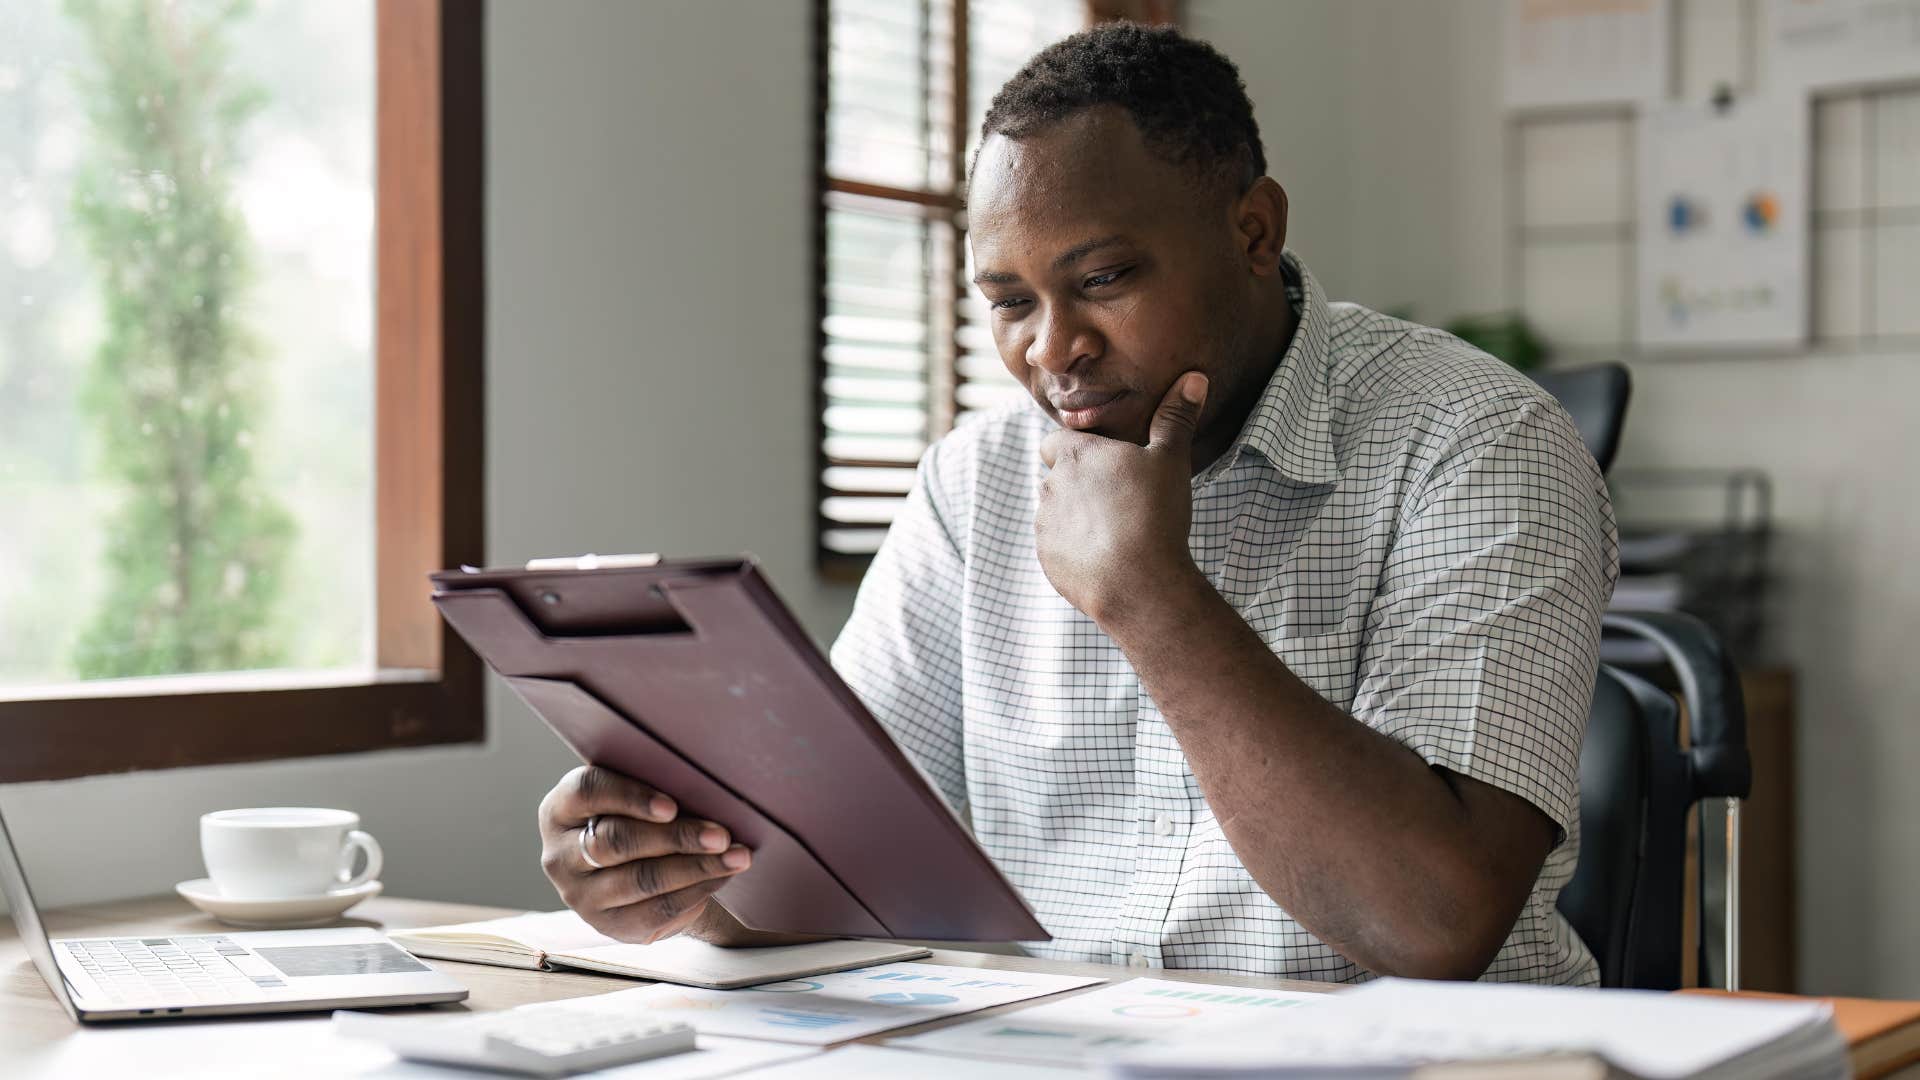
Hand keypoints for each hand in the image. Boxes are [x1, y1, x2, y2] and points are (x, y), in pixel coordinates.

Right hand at [538, 765, 751, 943]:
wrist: (634, 868)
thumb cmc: (639, 815)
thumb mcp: (634, 793)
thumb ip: (653, 782)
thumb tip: (706, 781)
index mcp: (560, 809)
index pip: (588, 792)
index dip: (630, 797)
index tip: (672, 805)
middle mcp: (560, 855)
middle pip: (617, 841)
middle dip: (676, 837)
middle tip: (721, 835)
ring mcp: (580, 896)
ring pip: (640, 880)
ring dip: (696, 868)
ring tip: (736, 857)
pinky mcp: (607, 925)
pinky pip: (655, 911)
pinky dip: (695, 892)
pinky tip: (721, 878)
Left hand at [1036, 371, 1208, 622]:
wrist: (1140, 582)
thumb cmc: (1156, 514)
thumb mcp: (1171, 459)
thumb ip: (1175, 417)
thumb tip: (1193, 378)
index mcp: (1076, 456)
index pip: (1056, 441)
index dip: (1077, 450)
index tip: (1104, 464)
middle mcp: (1051, 486)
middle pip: (1057, 478)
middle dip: (1079, 485)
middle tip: (1117, 500)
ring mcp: (1045, 525)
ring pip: (1055, 513)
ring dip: (1075, 517)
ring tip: (1113, 531)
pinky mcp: (1047, 559)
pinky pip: (1056, 547)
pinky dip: (1074, 549)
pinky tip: (1105, 557)